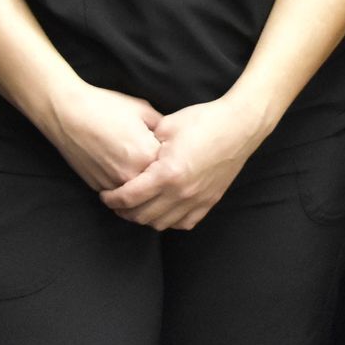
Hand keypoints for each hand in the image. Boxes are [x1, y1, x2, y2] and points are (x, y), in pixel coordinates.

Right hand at [42, 80, 163, 191]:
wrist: (68, 114)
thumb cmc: (106, 107)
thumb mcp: (143, 110)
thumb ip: (162, 127)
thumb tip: (173, 138)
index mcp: (147, 155)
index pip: (170, 164)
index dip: (170, 155)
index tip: (168, 147)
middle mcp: (131, 175)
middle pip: (154, 181)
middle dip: (157, 172)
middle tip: (152, 156)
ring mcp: (113, 184)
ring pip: (136, 192)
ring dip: (140, 182)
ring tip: (136, 162)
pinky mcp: (98, 188)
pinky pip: (119, 192)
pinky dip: (123, 184)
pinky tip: (119, 166)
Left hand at [98, 96, 268, 230]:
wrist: (240, 125)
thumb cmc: (204, 120)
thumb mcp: (168, 125)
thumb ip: (146, 142)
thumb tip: (129, 151)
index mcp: (167, 173)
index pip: (129, 197)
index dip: (111, 198)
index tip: (104, 194)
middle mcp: (180, 192)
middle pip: (141, 216)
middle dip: (123, 211)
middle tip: (116, 202)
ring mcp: (196, 200)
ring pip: (161, 224)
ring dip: (144, 218)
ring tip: (137, 206)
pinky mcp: (209, 202)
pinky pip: (183, 223)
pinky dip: (169, 221)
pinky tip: (164, 210)